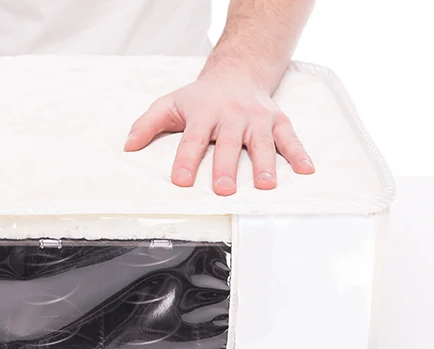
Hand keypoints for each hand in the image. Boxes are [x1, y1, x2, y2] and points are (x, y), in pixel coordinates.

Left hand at [124, 74, 313, 195]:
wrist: (236, 73)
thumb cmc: (200, 97)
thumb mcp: (170, 104)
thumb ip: (147, 125)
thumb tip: (128, 145)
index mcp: (204, 113)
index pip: (193, 140)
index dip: (187, 160)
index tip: (182, 181)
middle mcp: (232, 116)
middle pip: (229, 144)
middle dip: (227, 167)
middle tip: (224, 190)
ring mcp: (257, 119)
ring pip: (262, 143)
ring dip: (265, 165)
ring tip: (266, 186)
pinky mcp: (277, 121)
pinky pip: (290, 138)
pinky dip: (299, 154)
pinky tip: (306, 171)